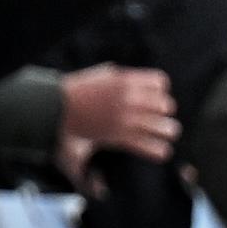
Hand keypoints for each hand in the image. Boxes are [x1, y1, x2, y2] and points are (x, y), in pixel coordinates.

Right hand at [59, 64, 179, 161]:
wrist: (57, 109)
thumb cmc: (78, 91)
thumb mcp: (103, 75)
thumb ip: (120, 77)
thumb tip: (130, 80)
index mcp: (126, 80)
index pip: (160, 83)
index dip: (160, 91)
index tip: (156, 98)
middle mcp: (129, 98)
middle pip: (163, 104)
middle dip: (164, 112)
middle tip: (161, 119)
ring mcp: (124, 118)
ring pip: (160, 124)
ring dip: (166, 130)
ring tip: (169, 134)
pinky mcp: (117, 136)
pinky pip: (144, 143)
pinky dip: (156, 149)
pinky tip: (163, 152)